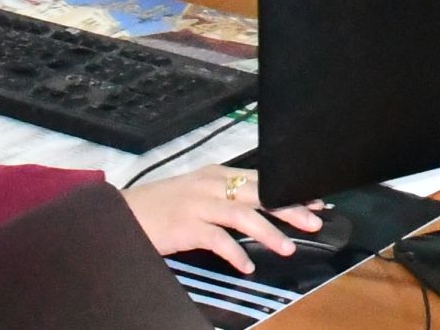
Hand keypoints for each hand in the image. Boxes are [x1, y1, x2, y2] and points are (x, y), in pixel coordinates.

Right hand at [122, 168, 325, 274]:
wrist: (123, 213)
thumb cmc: (163, 205)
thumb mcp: (198, 192)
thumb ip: (227, 196)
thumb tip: (261, 209)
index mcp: (219, 174)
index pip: (263, 180)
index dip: (290, 191)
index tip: (316, 201)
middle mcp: (213, 184)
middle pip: (260, 194)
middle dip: (289, 207)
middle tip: (314, 221)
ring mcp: (199, 204)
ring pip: (243, 215)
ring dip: (268, 232)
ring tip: (287, 248)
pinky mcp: (187, 226)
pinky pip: (218, 240)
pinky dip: (235, 254)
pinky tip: (247, 266)